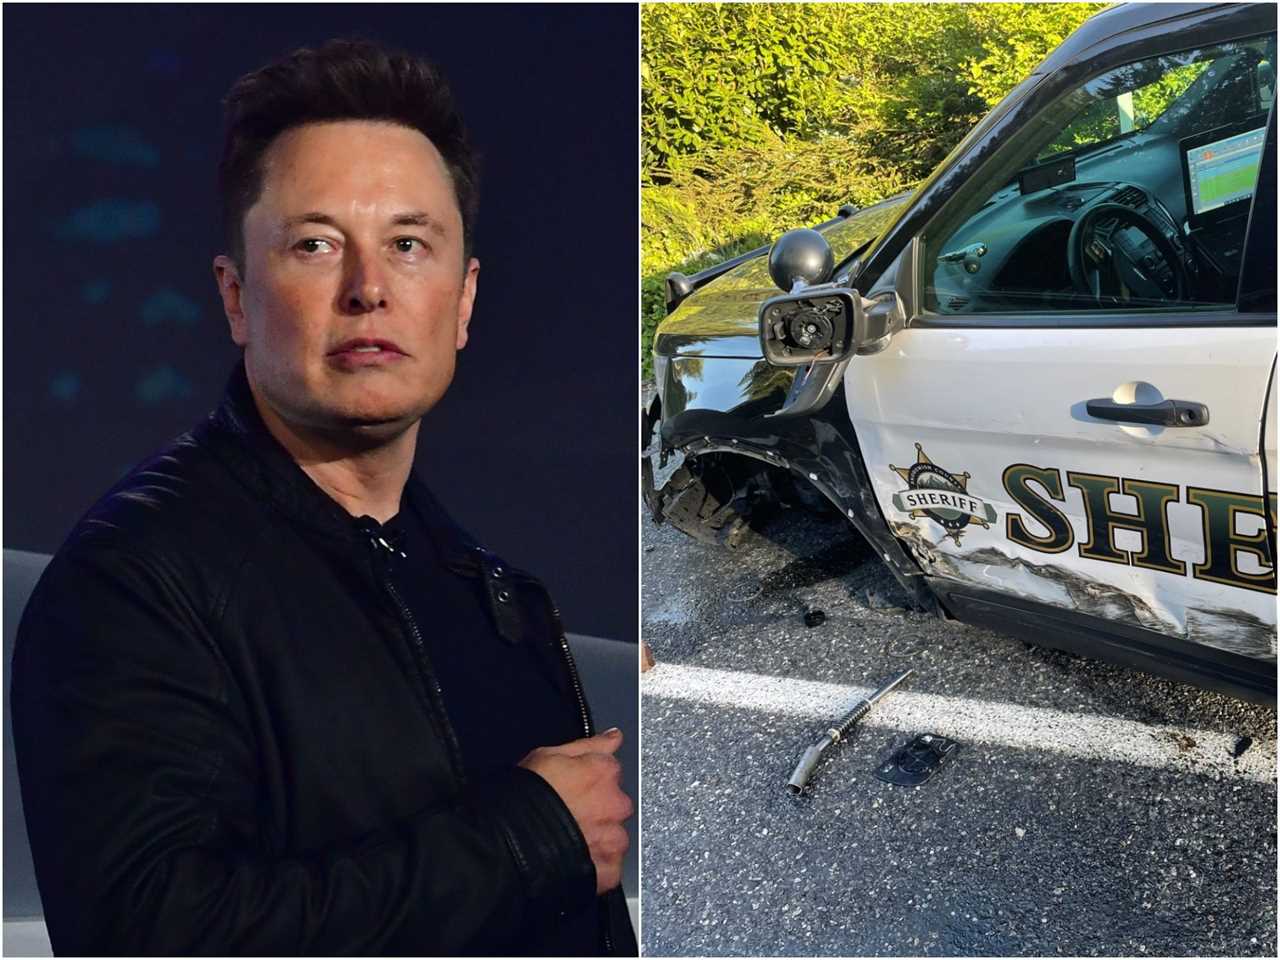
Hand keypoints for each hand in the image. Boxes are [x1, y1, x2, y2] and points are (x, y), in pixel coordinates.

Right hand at [519, 728, 632, 893]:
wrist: (510, 845)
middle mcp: (616, 803)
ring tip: (568, 843)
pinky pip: (609, 866)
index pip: (610, 770)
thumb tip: (614, 736)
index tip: (572, 790)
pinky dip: (595, 865)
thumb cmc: (524, 798)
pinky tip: (573, 861)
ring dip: (597, 838)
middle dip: (597, 811)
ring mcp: (614, 838)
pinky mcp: (609, 870)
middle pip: (614, 805)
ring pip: (613, 836)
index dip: (588, 781)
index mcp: (604, 771)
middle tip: (568, 818)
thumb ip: (588, 745)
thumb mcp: (547, 755)